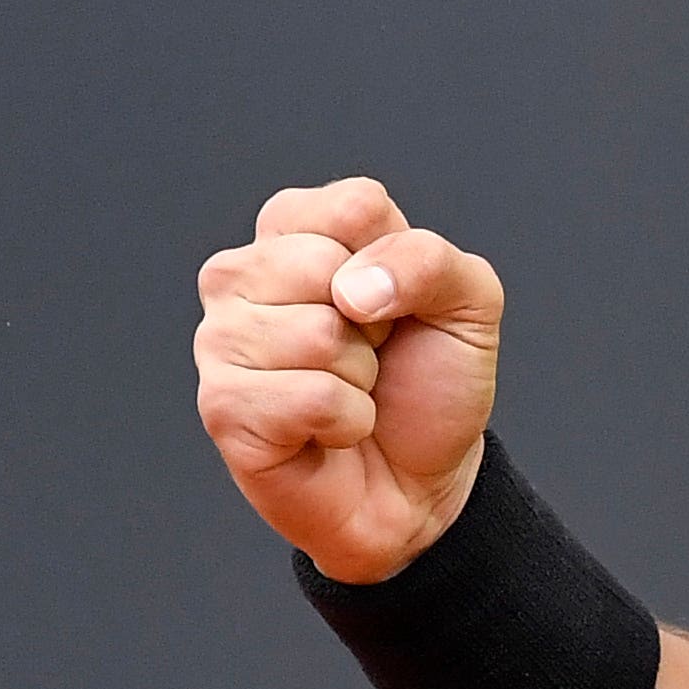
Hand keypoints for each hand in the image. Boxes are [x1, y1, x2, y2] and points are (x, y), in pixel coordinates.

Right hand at [194, 176, 504, 582]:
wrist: (419, 481)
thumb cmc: (429, 381)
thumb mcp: (467, 302)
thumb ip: (428, 260)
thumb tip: (350, 288)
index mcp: (297, 228)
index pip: (354, 206)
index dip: (400, 264)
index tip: (394, 304)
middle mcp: (242, 274)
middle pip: (323, 267)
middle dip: (376, 324)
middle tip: (370, 353)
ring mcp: (221, 339)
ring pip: (315, 335)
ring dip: (359, 377)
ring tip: (349, 390)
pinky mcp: (222, 405)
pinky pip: (309, 397)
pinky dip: (345, 421)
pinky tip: (328, 431)